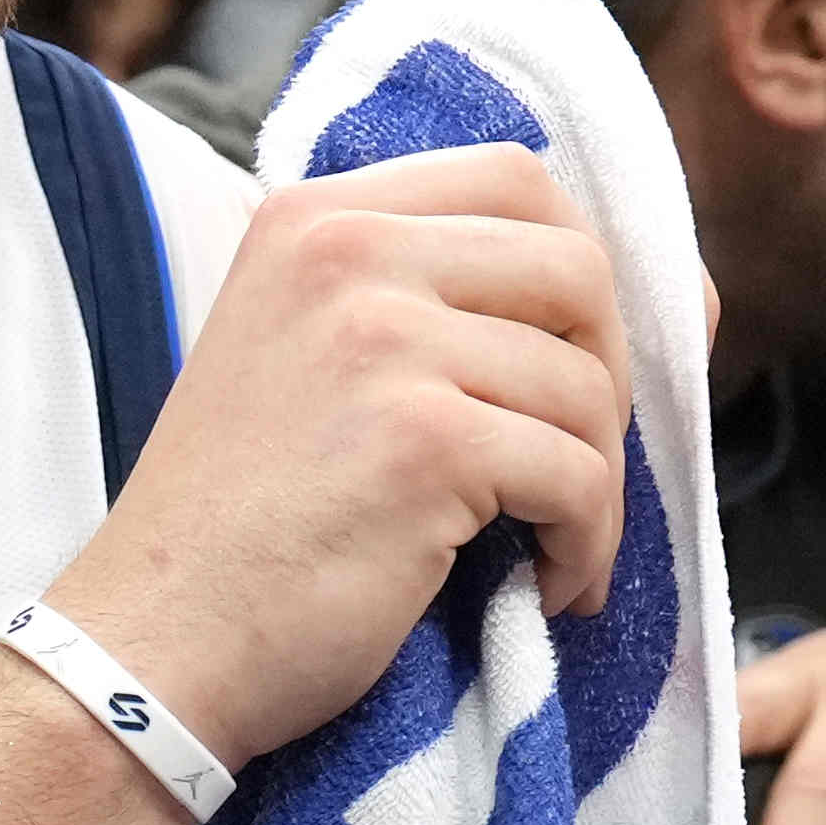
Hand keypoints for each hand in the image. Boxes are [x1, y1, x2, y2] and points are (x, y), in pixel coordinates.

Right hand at [38, 143, 634, 773]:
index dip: (585, 262)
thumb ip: (429, 300)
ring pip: (585, 386)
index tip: (590, 356)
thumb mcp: (308, 358)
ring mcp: (381, 341)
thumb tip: (672, 297)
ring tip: (548, 545)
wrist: (153, 646)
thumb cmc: (239, 526)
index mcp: (313, 220)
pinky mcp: (423, 440)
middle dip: (607, 374)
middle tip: (572, 463)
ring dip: (595, 482)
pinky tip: (543, 586)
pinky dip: (585, 544)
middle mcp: (344, 254)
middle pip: (575, 266)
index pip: (515, 178)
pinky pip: (578, 476)